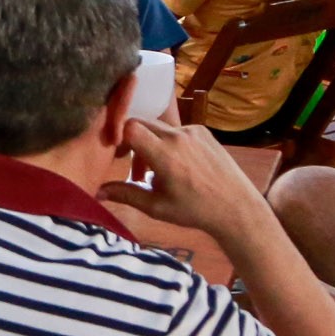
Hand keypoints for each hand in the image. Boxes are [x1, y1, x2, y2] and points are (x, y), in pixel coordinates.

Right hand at [98, 106, 279, 244]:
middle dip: (132, 142)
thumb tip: (97, 192)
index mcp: (166, 156)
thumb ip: (125, 194)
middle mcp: (178, 137)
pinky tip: (178, 167)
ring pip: (159, 128)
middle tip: (133, 167)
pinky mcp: (204, 131)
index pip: (130, 128)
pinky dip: (169, 144)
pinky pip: (177, 131)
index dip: (119, 138)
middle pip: (141, 124)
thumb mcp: (156, 207)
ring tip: (157, 174)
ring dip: (151, 145)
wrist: (237, 208)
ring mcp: (193, 131)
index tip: (117, 156)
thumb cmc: (194, 211)